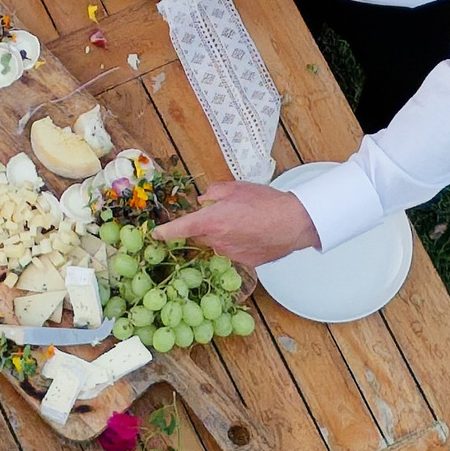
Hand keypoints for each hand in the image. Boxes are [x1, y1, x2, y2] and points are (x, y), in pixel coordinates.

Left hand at [157, 181, 315, 262]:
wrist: (294, 222)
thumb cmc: (265, 202)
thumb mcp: (235, 188)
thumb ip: (213, 193)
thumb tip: (204, 200)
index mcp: (211, 221)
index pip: (180, 229)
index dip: (165, 232)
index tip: (155, 235)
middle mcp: (217, 241)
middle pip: (200, 236)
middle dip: (204, 226)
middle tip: (223, 213)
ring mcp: (231, 254)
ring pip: (217, 244)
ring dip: (223, 234)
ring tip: (244, 222)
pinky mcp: (245, 263)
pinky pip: (233, 252)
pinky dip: (238, 243)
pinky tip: (253, 233)